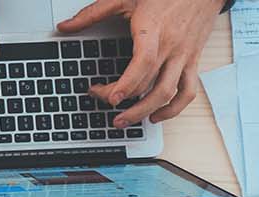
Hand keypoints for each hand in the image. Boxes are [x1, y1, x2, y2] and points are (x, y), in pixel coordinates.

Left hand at [58, 0, 221, 126]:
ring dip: (145, 112)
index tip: (110, 98)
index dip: (127, 84)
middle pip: (150, 84)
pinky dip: (174, 109)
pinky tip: (156, 115)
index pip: (143, 63)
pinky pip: (188, 91)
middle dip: (124, 100)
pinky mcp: (193, 61)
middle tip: (103, 103)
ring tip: (124, 120)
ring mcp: (184, 56)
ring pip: (169, 93)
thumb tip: (64, 27)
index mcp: (153, 30)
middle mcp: (171, 46)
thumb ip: (92, 14)